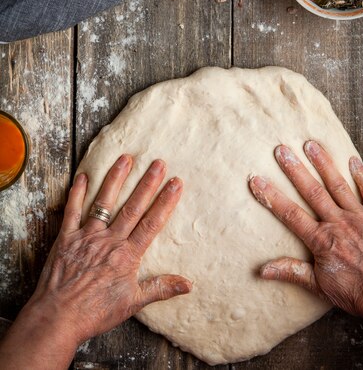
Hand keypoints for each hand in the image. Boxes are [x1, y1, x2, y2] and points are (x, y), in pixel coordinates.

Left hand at [0, 155, 190, 369]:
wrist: (58, 318)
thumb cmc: (96, 312)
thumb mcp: (133, 303)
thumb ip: (160, 288)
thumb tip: (189, 284)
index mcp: (127, 255)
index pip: (152, 223)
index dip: (165, 202)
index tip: (176, 183)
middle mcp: (109, 241)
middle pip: (133, 207)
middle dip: (147, 183)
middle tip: (158, 162)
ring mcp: (87, 236)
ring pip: (104, 202)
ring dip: (115, 179)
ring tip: (125, 158)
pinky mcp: (66, 238)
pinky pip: (72, 211)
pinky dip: (77, 193)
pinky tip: (83, 176)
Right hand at [249, 141, 362, 323]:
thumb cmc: (359, 295)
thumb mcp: (320, 287)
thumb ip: (292, 272)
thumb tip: (262, 270)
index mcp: (322, 240)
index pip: (290, 214)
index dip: (271, 196)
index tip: (256, 180)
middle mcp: (340, 224)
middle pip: (312, 192)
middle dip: (295, 170)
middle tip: (282, 150)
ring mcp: (361, 218)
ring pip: (338, 186)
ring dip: (323, 164)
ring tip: (311, 144)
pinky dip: (362, 176)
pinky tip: (354, 160)